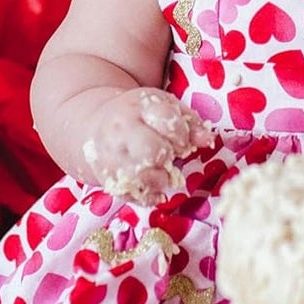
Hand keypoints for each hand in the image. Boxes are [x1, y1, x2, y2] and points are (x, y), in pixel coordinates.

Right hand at [75, 88, 212, 202]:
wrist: (95, 123)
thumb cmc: (138, 116)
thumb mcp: (163, 108)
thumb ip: (190, 123)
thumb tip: (208, 140)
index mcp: (140, 107)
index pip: (168, 122)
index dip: (182, 137)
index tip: (181, 142)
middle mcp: (122, 131)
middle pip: (152, 151)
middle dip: (166, 157)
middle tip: (168, 158)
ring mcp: (111, 156)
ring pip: (140, 177)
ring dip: (159, 180)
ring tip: (160, 172)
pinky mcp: (106, 178)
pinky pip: (131, 195)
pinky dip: (148, 196)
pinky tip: (153, 188)